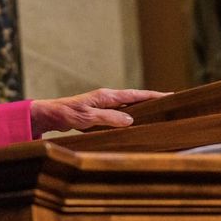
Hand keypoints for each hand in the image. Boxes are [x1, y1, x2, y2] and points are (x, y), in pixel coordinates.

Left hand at [30, 87, 169, 135]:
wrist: (50, 115)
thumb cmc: (67, 114)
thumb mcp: (88, 117)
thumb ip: (108, 118)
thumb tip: (130, 119)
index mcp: (106, 96)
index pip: (135, 94)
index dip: (152, 95)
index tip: (170, 95)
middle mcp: (107, 98)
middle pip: (134, 99)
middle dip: (152, 101)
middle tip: (170, 106)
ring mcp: (103, 106)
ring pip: (128, 107)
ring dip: (142, 110)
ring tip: (158, 115)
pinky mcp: (98, 114)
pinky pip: (119, 115)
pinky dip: (130, 118)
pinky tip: (135, 126)